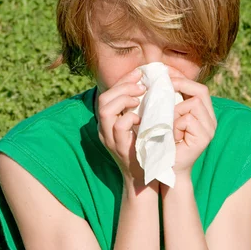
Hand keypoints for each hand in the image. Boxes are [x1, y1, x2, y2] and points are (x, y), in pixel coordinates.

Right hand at [96, 68, 146, 185]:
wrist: (145, 177)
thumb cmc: (145, 147)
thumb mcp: (139, 125)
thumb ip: (137, 108)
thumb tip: (147, 84)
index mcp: (107, 122)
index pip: (107, 94)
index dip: (122, 81)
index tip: (139, 73)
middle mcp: (104, 129)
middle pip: (103, 99)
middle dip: (123, 87)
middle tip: (142, 85)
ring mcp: (110, 139)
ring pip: (106, 109)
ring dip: (124, 99)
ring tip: (140, 99)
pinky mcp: (120, 147)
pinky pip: (119, 126)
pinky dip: (131, 117)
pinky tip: (142, 118)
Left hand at [168, 66, 216, 177]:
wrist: (166, 168)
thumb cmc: (163, 142)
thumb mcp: (167, 118)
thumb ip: (170, 102)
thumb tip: (160, 79)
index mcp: (203, 113)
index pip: (199, 88)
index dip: (183, 79)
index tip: (166, 74)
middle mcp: (211, 120)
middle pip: (201, 91)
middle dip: (181, 85)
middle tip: (164, 85)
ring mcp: (210, 129)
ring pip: (194, 104)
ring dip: (175, 111)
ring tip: (167, 124)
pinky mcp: (205, 138)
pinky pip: (188, 119)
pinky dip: (175, 124)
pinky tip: (170, 135)